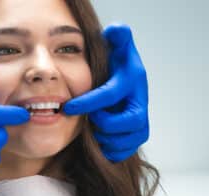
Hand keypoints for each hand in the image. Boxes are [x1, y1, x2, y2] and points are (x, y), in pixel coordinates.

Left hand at [64, 25, 148, 161]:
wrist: (127, 86)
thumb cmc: (117, 66)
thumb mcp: (119, 47)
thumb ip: (118, 36)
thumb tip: (115, 29)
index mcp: (133, 81)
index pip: (110, 95)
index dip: (88, 103)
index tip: (67, 107)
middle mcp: (141, 103)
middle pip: (127, 123)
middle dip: (104, 123)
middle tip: (89, 120)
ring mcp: (141, 123)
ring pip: (126, 141)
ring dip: (104, 138)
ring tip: (93, 129)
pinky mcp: (136, 137)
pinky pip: (124, 152)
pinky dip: (110, 151)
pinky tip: (99, 142)